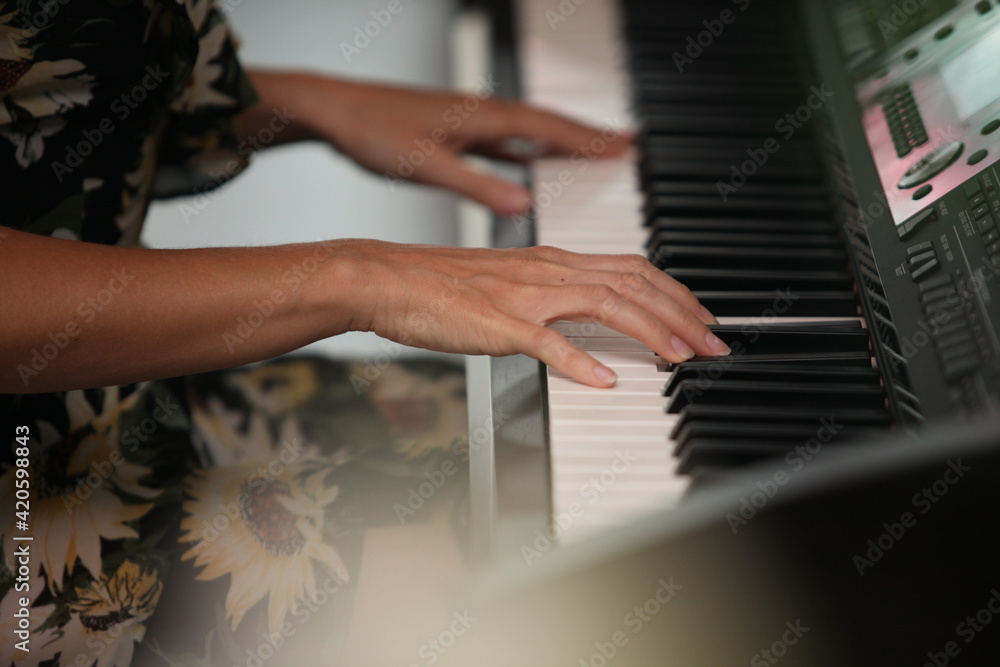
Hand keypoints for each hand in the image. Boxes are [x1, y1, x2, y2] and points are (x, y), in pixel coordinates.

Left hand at [251, 72, 631, 214]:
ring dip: (562, 141)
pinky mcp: (454, 132)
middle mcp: (483, 113)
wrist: (334, 111)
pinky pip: (505, 142)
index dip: (589, 139)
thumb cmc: (374, 131)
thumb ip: (477, 186)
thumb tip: (524, 203)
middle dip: (588, 135)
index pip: (550, 127)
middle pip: (549, 124)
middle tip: (626, 144)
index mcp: (484, 116)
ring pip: (529, 131)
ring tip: (593, 150)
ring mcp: (470, 121)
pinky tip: (532, 166)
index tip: (625, 146)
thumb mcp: (427, 166)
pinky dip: (528, 151)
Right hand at [331, 241, 729, 386]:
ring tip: (680, 357)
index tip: (699, 317)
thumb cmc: (437, 285)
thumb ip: (547, 301)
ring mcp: (524, 295)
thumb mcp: (506, 285)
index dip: (673, 292)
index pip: (630, 267)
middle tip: (712, 342)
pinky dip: (581, 361)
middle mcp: (547, 270)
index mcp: (551, 261)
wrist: (386, 278)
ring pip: (605, 303)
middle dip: (681, 312)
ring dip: (650, 331)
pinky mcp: (498, 323)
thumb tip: (582, 329)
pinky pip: (547, 342)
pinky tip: (605, 381)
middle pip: (632, 282)